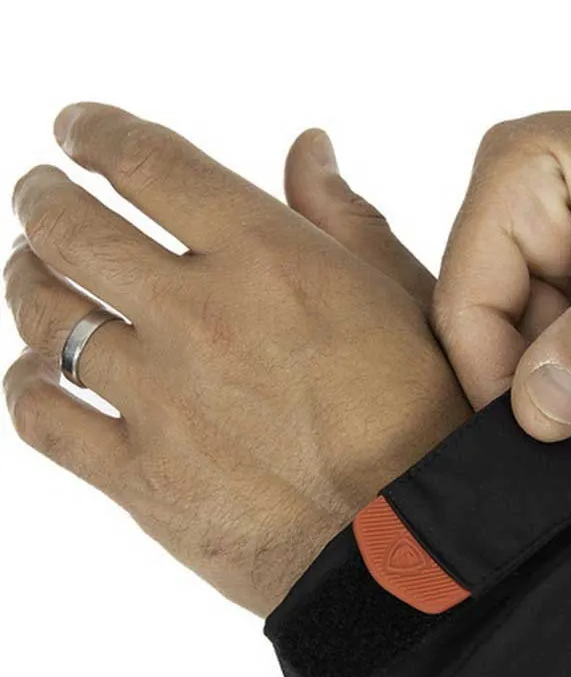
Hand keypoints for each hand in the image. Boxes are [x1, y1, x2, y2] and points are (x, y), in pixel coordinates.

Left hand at [4, 105, 470, 615]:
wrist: (412, 547)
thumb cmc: (425, 421)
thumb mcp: (405, 300)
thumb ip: (345, 217)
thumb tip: (307, 149)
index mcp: (269, 257)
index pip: (148, 164)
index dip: (97, 133)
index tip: (78, 129)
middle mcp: (199, 315)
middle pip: (73, 230)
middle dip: (44, 199)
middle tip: (40, 194)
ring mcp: (160, 399)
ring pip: (46, 316)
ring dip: (28, 280)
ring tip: (33, 272)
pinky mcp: (141, 477)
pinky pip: (44, 417)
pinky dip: (29, 384)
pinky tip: (40, 373)